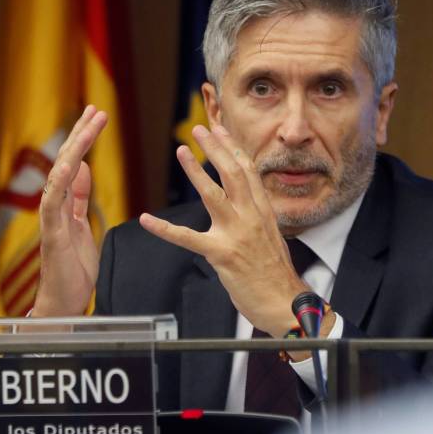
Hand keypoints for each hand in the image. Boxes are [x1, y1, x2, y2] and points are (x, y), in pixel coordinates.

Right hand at [31, 105, 107, 316]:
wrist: (64, 302)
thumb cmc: (73, 269)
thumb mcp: (82, 225)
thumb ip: (79, 198)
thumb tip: (83, 169)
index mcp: (65, 203)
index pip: (74, 162)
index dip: (83, 139)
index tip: (95, 117)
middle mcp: (55, 205)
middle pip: (66, 161)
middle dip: (80, 134)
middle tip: (94, 110)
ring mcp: (51, 217)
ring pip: (60, 173)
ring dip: (75, 148)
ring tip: (89, 125)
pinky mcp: (52, 233)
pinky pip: (53, 201)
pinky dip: (60, 180)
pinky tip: (72, 161)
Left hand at [139, 124, 320, 337]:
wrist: (285, 304)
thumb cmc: (275, 275)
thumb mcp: (271, 238)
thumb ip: (256, 219)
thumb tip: (245, 204)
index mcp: (263, 213)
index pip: (248, 172)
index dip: (233, 148)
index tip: (221, 130)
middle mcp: (252, 217)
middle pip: (233, 174)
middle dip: (216, 149)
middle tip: (200, 129)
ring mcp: (237, 234)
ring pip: (213, 195)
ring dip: (195, 172)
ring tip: (181, 152)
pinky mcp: (222, 254)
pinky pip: (187, 238)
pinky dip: (164, 229)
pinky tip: (146, 220)